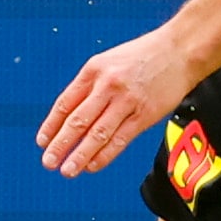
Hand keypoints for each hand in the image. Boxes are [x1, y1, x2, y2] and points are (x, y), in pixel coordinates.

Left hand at [37, 29, 196, 177]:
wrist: (179, 51)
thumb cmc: (142, 56)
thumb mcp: (107, 62)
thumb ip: (88, 86)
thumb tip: (70, 115)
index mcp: (93, 71)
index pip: (65, 103)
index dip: (51, 125)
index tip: (42, 142)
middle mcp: (107, 86)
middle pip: (78, 121)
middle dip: (61, 144)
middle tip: (49, 162)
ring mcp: (127, 101)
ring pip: (98, 134)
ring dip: (80, 155)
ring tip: (68, 170)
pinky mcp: (145, 114)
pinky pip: (121, 139)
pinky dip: (105, 154)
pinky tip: (93, 165)